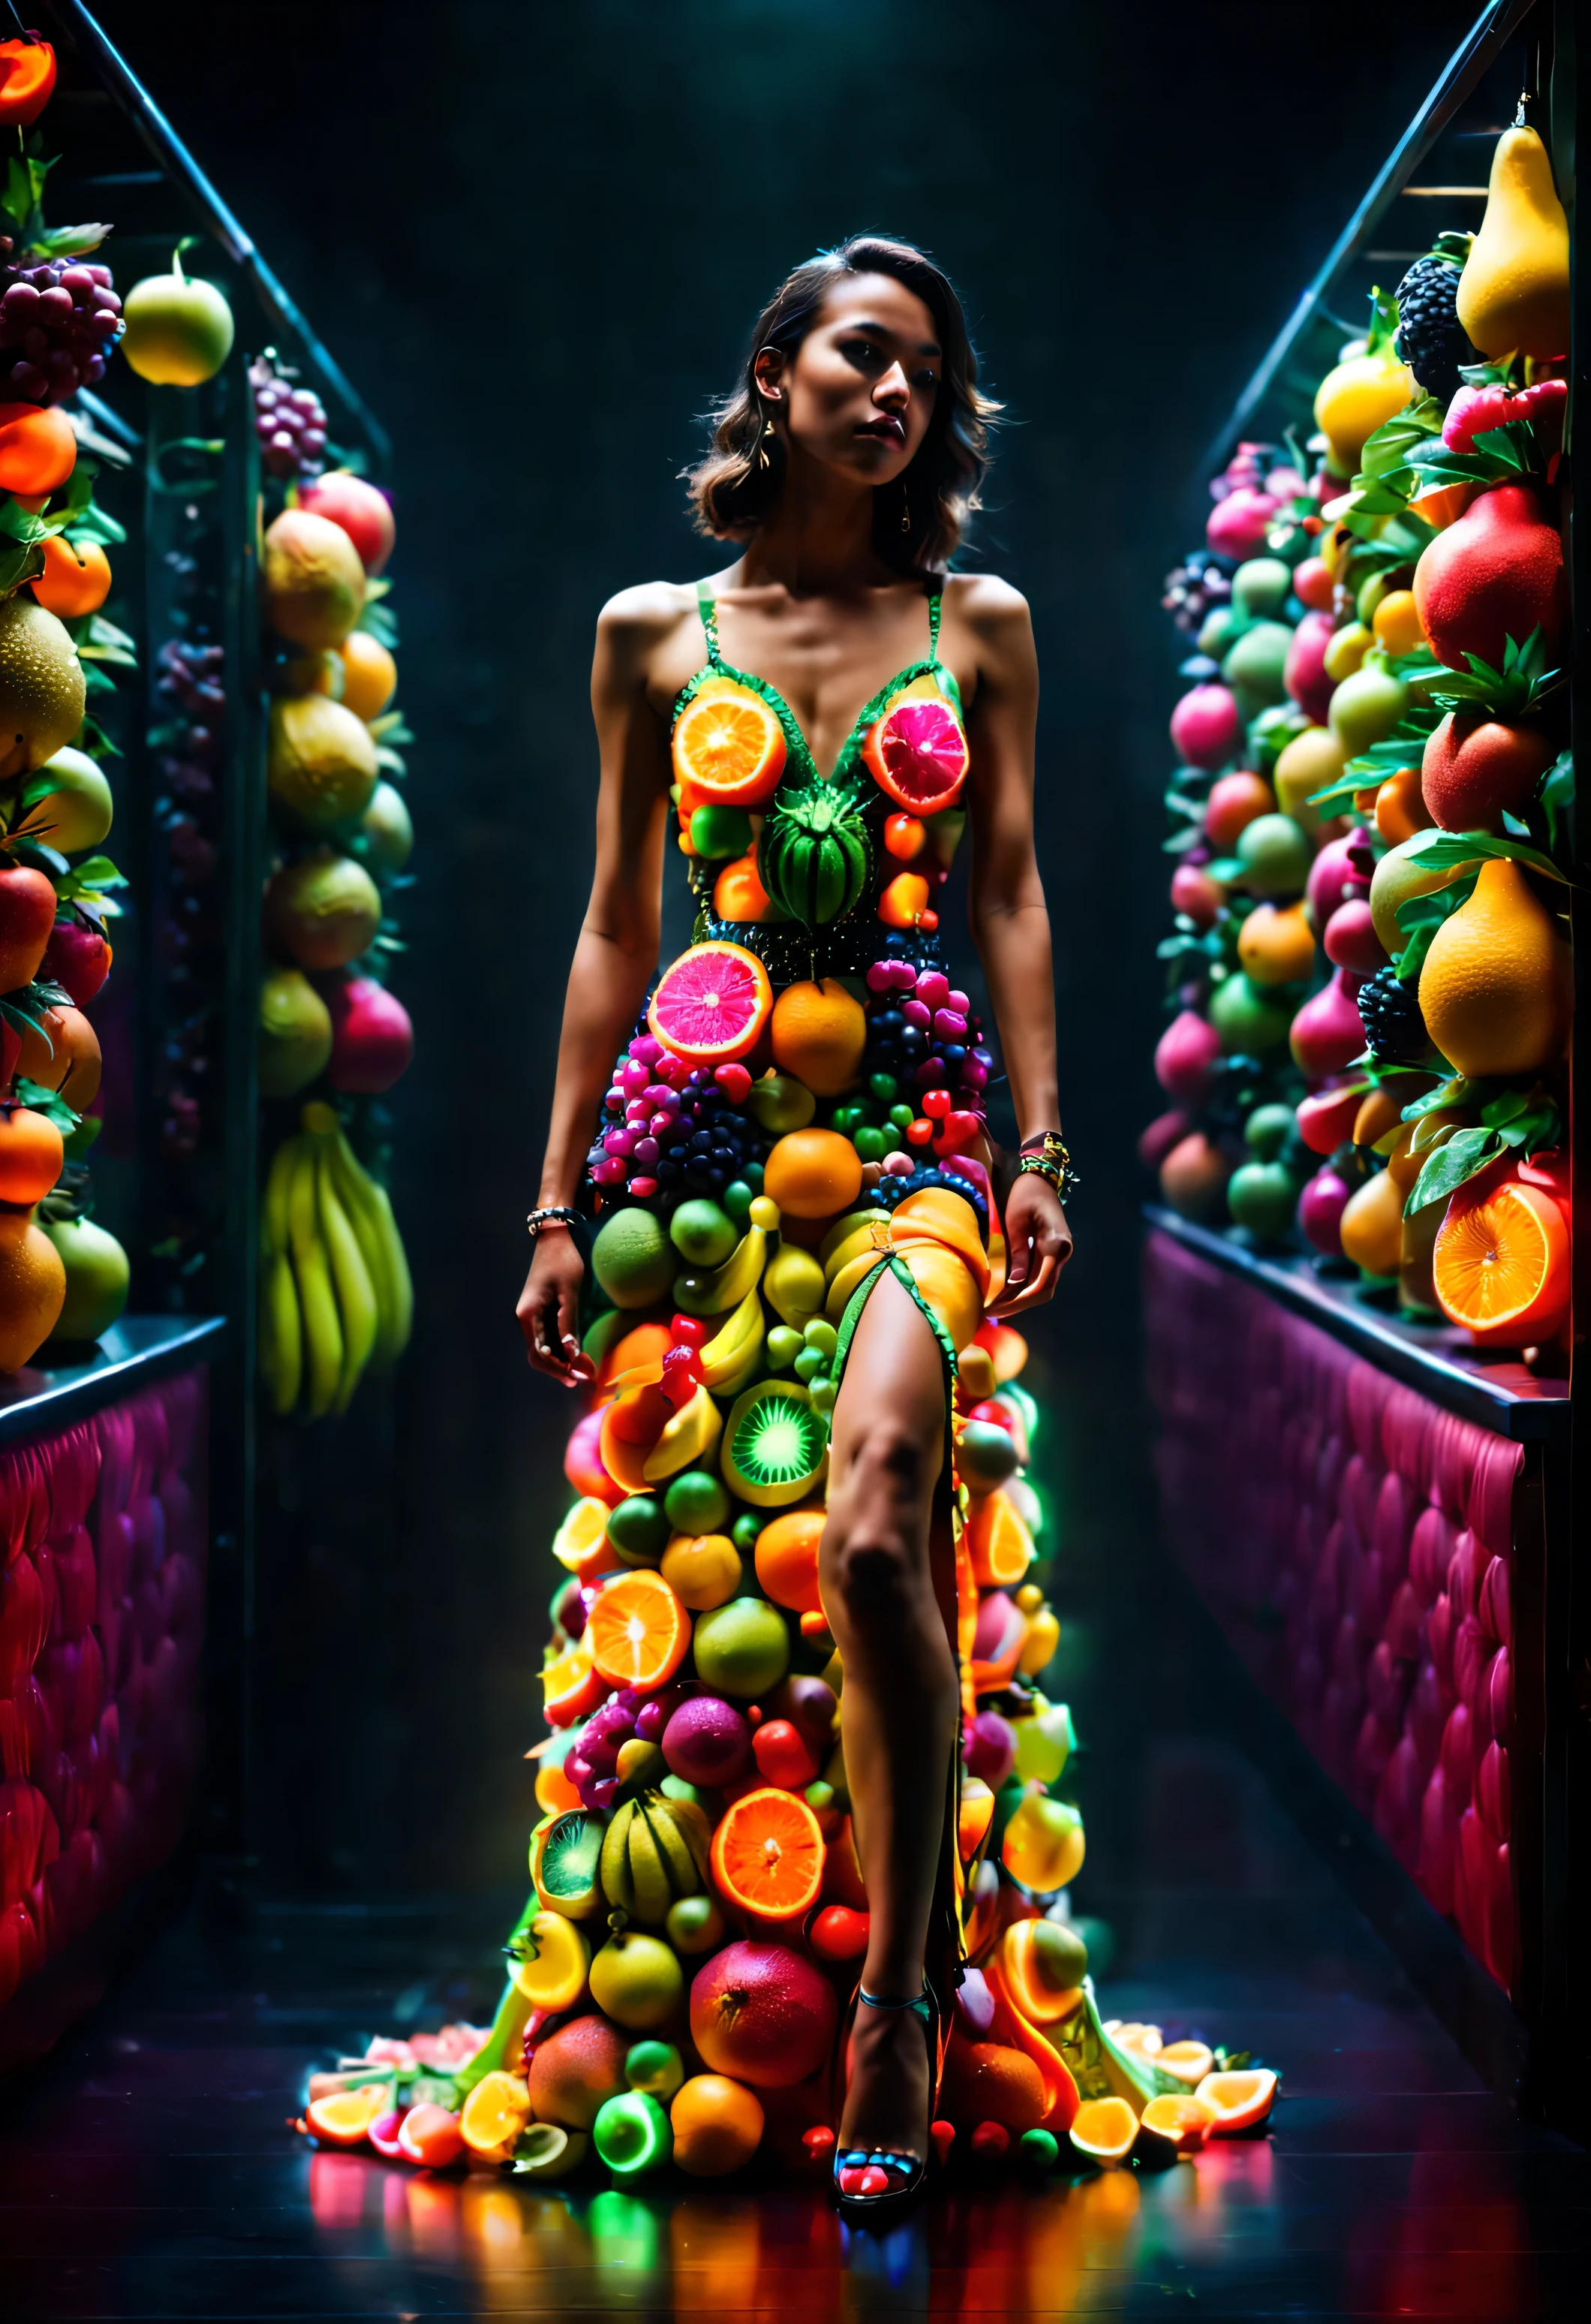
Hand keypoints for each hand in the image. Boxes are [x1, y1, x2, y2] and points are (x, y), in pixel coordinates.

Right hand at [516, 1228, 594, 1384]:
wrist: (554, 1239)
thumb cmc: (562, 1261)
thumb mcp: (568, 1291)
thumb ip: (568, 1322)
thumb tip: (571, 1352)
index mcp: (529, 1314)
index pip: (539, 1353)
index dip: (557, 1368)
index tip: (576, 1377)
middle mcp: (527, 1319)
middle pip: (538, 1355)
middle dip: (558, 1369)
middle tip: (581, 1378)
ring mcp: (533, 1317)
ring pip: (544, 1349)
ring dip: (561, 1361)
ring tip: (583, 1369)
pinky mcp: (541, 1313)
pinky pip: (548, 1338)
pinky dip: (562, 1348)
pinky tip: (577, 1354)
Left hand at [993, 1170, 1071, 1317]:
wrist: (1040, 1179)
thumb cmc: (1025, 1194)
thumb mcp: (1016, 1220)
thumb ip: (1018, 1251)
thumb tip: (1016, 1282)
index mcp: (1056, 1242)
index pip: (1041, 1282)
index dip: (1019, 1299)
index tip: (997, 1308)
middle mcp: (1062, 1253)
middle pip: (1043, 1290)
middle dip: (1017, 1304)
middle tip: (990, 1313)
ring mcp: (1058, 1255)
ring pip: (1041, 1287)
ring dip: (1019, 1299)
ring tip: (992, 1307)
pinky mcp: (1050, 1255)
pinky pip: (1038, 1277)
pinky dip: (1021, 1288)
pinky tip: (1002, 1294)